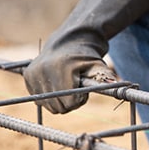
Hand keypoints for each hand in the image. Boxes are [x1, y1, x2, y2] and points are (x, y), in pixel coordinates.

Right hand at [22, 0, 148, 112]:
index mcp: (61, 68)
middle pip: (58, 107)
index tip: (83, 89)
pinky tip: (55, 84)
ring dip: (60, 101)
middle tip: (75, 87)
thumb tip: (121, 87)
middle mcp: (44, 70)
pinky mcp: (28, 76)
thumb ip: (107, 79)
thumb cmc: (88, 57)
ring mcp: (33, 74)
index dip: (80, 99)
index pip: (70, 103)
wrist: (69, 42)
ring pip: (48, 106)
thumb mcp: (99, 67)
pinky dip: (49, 97)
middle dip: (70, 102)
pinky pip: (39, 100)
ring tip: (66, 85)